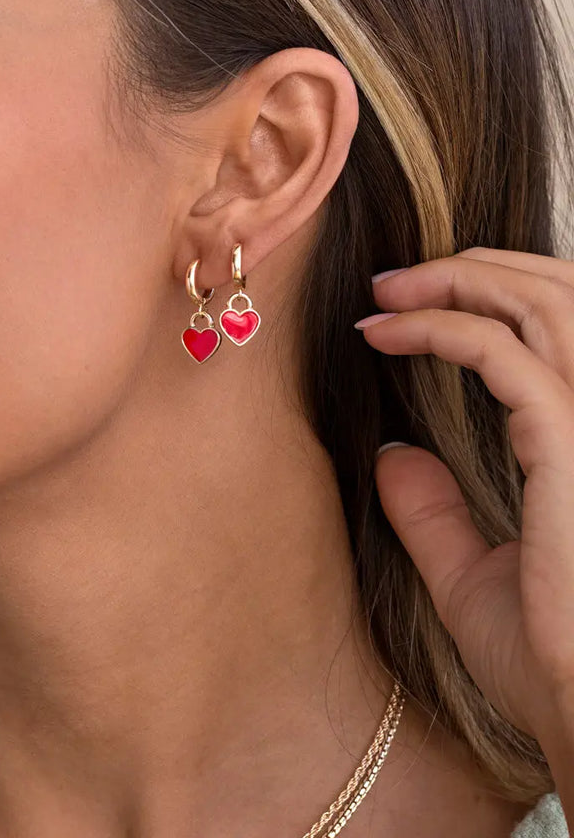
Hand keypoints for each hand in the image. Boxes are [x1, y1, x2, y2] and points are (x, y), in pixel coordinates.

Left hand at [357, 247, 573, 745]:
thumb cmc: (551, 667)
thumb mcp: (473, 579)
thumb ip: (434, 514)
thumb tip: (391, 455)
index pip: (559, 335)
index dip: (485, 303)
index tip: (400, 312)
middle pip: (561, 296)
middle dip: (474, 270)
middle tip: (390, 281)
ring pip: (542, 304)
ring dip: (456, 280)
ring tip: (383, 291)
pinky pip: (503, 352)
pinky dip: (438, 327)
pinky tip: (381, 333)